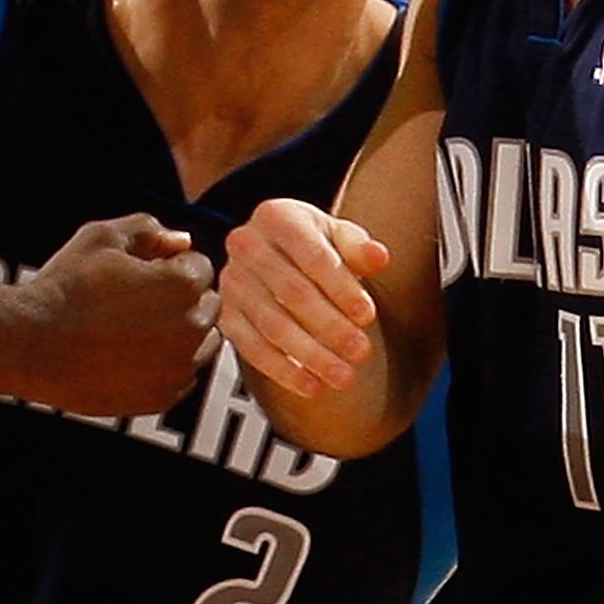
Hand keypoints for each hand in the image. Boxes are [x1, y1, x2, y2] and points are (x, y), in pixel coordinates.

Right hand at [12, 212, 217, 415]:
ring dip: (181, 332)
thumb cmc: (66, 286)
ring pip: (202, 343)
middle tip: (134, 300)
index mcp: (183, 285)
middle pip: (207, 305)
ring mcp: (179, 367)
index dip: (168, 264)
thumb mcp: (102, 237)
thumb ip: (149, 230)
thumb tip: (183, 241)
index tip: (135, 273)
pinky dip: (166, 365)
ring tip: (133, 328)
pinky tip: (129, 354)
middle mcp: (192, 328)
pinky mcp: (162, 397)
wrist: (31, 344)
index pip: (201, 267)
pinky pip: (182, 375)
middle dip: (182, 298)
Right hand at [219, 198, 385, 398]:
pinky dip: (282, 370)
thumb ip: (359, 247)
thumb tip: (378, 257)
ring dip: (310, 355)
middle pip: (291, 292)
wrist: (278, 256)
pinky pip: (251, 347)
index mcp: (276, 217)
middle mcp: (246, 245)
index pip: (312, 255)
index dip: (341, 288)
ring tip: (344, 377)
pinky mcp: (225, 314)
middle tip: (362, 352)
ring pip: (272, 324)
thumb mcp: (340, 237)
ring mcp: (231, 281)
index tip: (369, 316)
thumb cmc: (316, 246)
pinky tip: (311, 386)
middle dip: (330, 326)